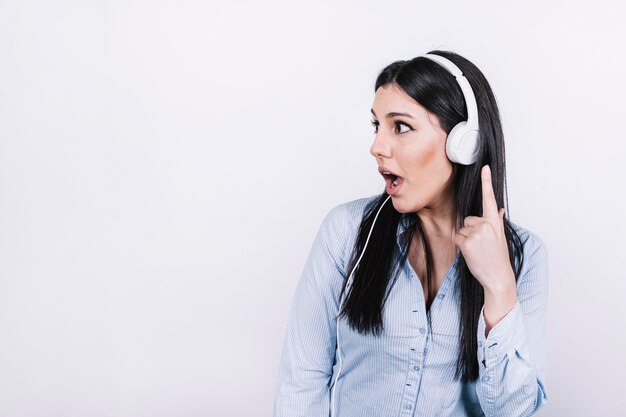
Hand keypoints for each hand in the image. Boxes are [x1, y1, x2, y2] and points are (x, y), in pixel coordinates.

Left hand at [453, 165, 514, 291]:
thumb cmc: (498, 258)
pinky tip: (472, 253)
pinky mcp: (466, 241)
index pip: (489, 198)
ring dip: (466, 240)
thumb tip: (499, 209)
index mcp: (495, 221)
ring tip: (478, 251)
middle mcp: (486, 224)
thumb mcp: (500, 237)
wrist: (498, 276)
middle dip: (471, 231)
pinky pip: (457, 238)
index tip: (485, 167)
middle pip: (467, 219)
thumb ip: (497, 221)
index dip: (486, 181)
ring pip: (461, 230)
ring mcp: (476, 232)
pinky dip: (461, 246)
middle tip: (482, 245)